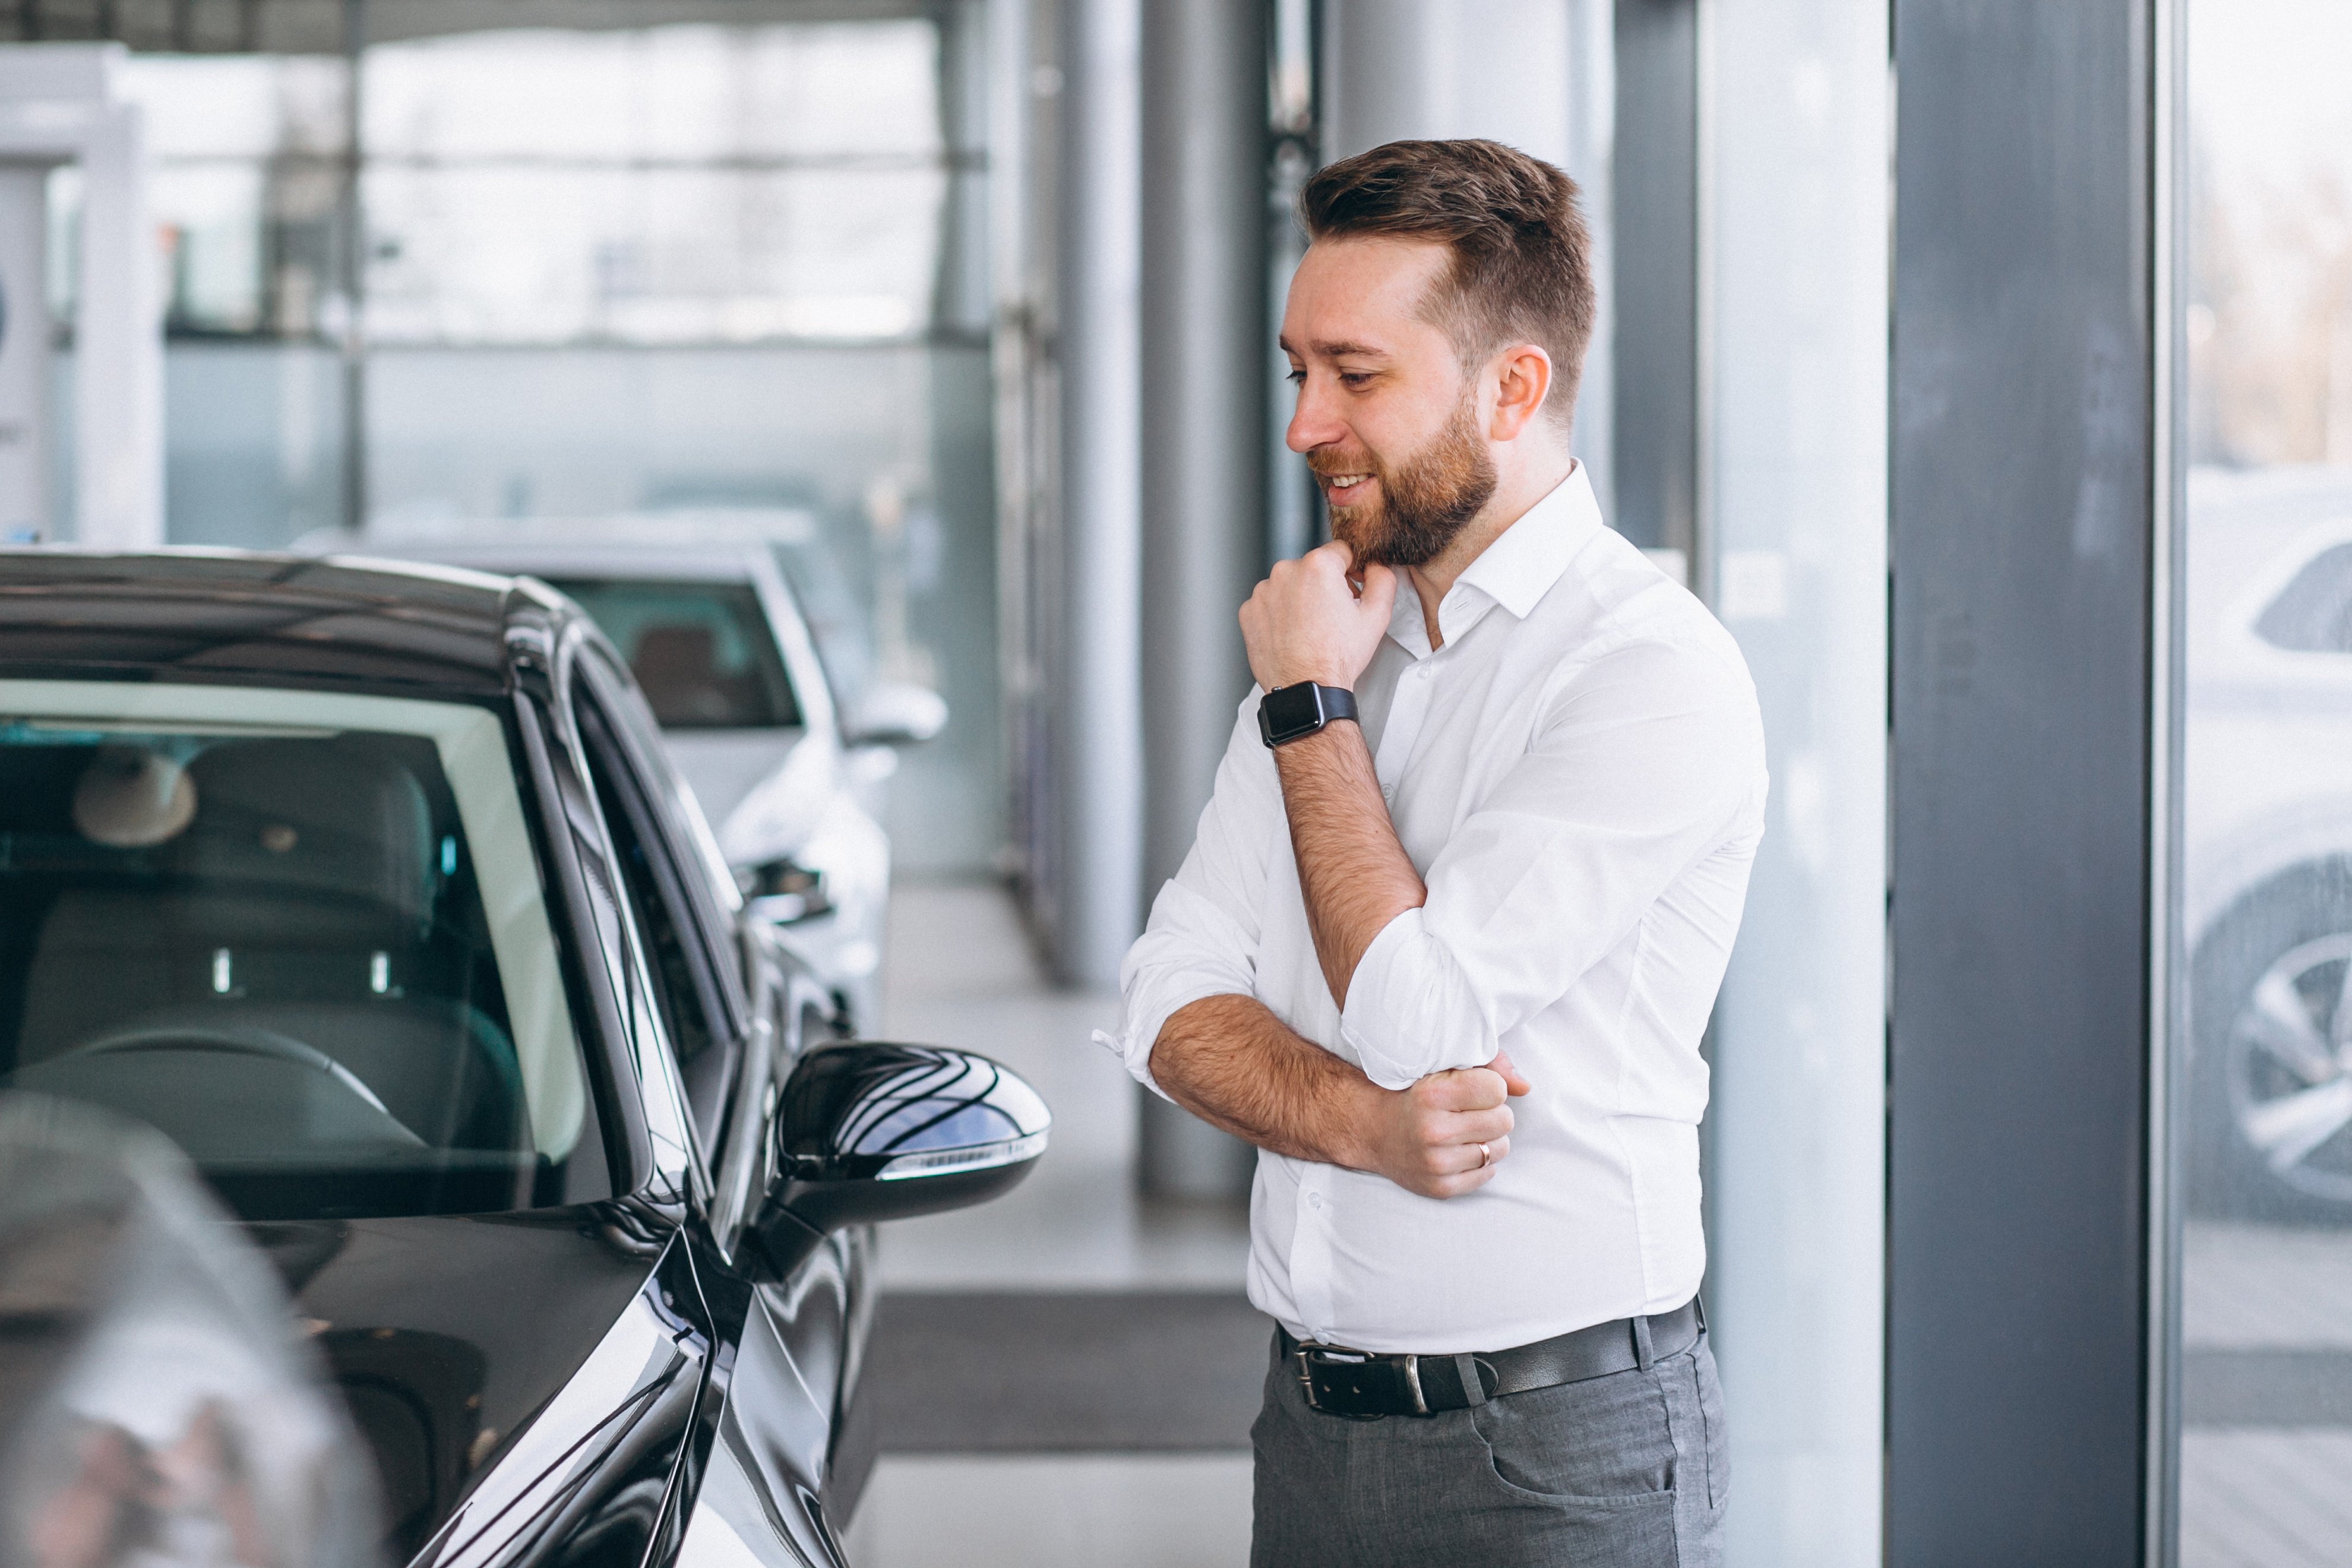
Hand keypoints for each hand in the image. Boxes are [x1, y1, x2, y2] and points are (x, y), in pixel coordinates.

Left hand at [1239, 540, 1396, 692]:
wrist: (1306, 690)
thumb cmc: (1337, 657)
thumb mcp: (1376, 616)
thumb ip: (1383, 578)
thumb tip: (1376, 565)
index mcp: (1318, 566)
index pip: (1341, 551)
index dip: (1352, 570)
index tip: (1352, 589)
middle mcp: (1285, 571)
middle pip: (1313, 568)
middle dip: (1325, 585)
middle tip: (1333, 616)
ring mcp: (1263, 592)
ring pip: (1289, 584)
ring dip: (1300, 598)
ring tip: (1311, 628)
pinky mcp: (1248, 611)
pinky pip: (1269, 603)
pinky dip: (1280, 614)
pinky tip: (1292, 634)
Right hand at [1350, 1050, 1530, 1199]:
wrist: (1373, 1131)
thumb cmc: (1415, 1093)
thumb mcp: (1443, 1068)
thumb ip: (1489, 1066)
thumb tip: (1525, 1087)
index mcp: (1432, 1095)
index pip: (1497, 1089)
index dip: (1490, 1086)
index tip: (1473, 1088)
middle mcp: (1433, 1131)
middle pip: (1504, 1120)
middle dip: (1493, 1112)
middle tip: (1470, 1111)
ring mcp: (1436, 1164)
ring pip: (1499, 1149)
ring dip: (1489, 1138)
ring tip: (1464, 1131)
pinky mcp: (1440, 1188)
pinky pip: (1488, 1173)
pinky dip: (1480, 1162)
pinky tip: (1459, 1150)